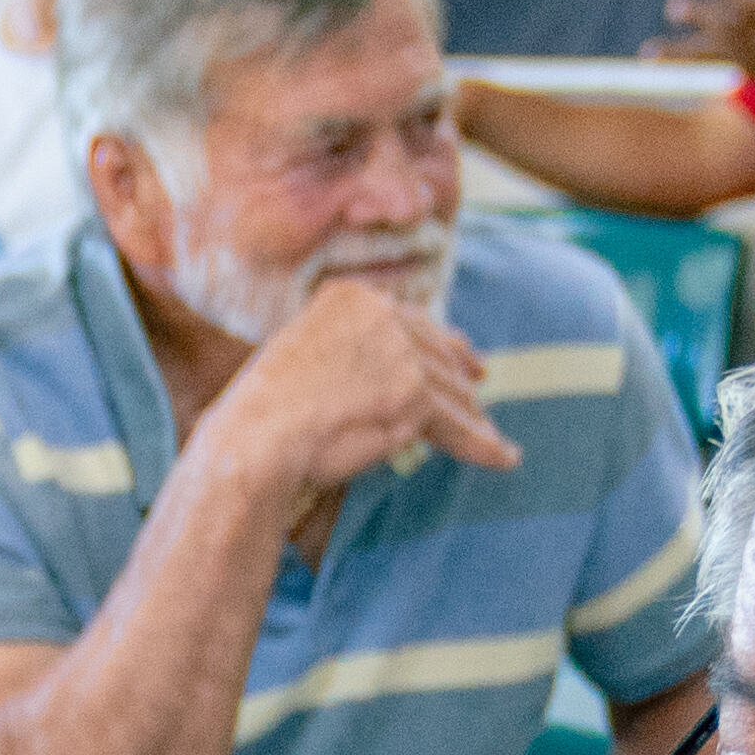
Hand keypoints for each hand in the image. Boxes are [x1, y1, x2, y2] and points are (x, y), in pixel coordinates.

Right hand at [196, 277, 520, 512]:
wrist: (253, 442)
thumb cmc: (260, 416)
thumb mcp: (302, 359)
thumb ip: (346, 352)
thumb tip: (387, 372)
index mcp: (349, 298)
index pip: (410, 320)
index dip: (441, 341)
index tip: (465, 357)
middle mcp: (379, 313)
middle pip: (436, 350)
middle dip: (462, 376)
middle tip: (482, 391)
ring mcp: (399, 351)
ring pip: (450, 389)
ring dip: (473, 418)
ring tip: (492, 438)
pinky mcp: (413, 393)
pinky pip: (456, 423)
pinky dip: (481, 444)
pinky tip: (502, 457)